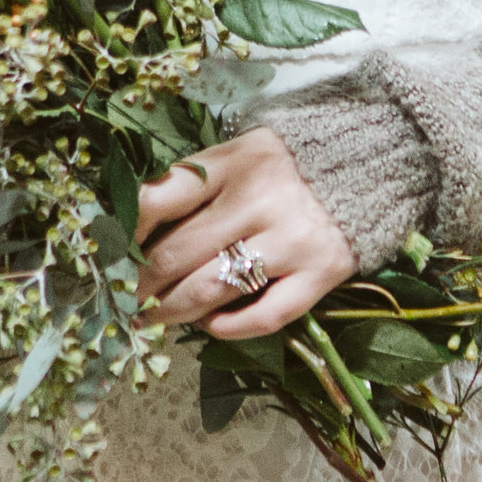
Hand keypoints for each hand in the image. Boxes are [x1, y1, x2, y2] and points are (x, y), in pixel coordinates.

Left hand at [133, 126, 354, 340]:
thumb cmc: (286, 162)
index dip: (121, 237)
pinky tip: (209, 326)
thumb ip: (193, 186)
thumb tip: (132, 234)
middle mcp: (257, 201)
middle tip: (123, 302)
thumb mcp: (236, 154)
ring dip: (171, 312)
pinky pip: (265, 316)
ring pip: (211, 291)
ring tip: (153, 319)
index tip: (107, 259)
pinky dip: (229, 327)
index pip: (155, 202)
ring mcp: (292, 240)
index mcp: (230, 164)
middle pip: (175, 255)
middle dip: (139, 286)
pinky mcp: (322, 273)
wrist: (374, 159)